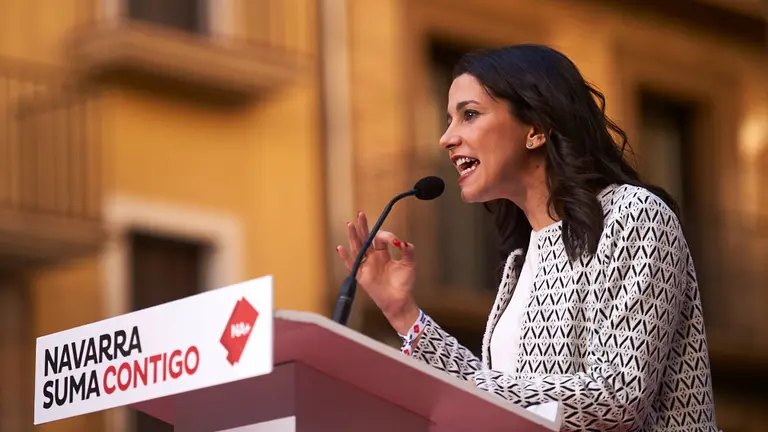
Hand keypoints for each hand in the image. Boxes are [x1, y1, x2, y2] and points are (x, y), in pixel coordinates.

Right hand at [336, 211, 418, 333]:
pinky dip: (345, 257)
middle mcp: (373, 258)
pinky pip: (351, 265)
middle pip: (365, 239)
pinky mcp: (361, 276)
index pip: (380, 239)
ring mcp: (366, 266)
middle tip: (360, 214)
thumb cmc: (404, 284)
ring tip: (350, 225)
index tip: (395, 241)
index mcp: (383, 253)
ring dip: (353, 237)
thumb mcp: (409, 265)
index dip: (387, 236)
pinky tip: (340, 247)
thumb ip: (408, 252)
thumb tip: (403, 242)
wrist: (399, 301)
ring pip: (357, 248)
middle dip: (363, 227)